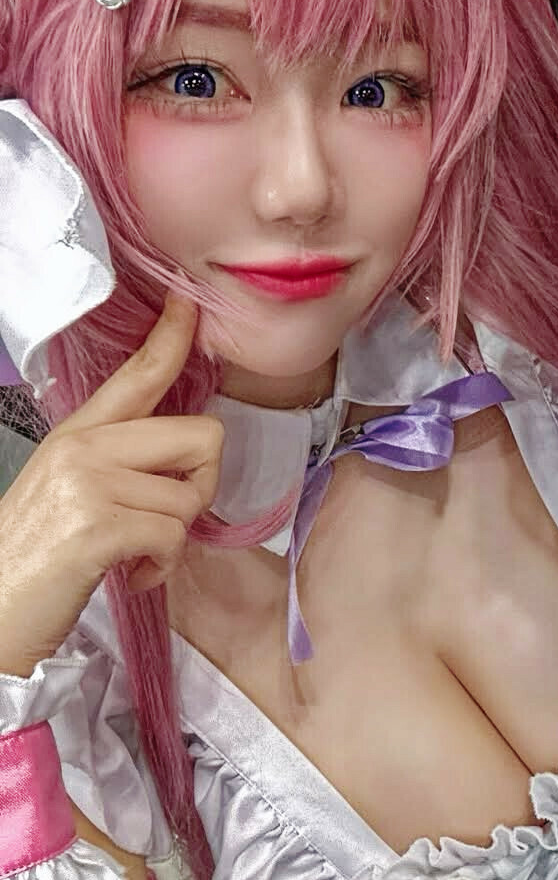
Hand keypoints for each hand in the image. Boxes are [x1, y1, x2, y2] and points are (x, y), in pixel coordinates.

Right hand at [0, 294, 222, 677]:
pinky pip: (173, 536)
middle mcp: (83, 447)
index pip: (137, 374)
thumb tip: (178, 466)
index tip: (188, 304)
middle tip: (166, 520)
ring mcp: (88, 482)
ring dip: (173, 539)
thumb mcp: (67, 493)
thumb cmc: (34, 560)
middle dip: (201, 485)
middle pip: (201, 435)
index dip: (171, 337)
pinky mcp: (97, 525)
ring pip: (190, 497)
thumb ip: (117, 465)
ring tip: (134, 555)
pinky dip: (162, 567)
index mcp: (76, 434)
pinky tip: (131, 575)